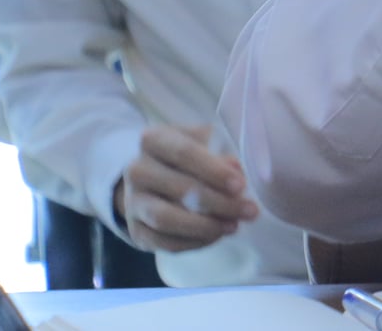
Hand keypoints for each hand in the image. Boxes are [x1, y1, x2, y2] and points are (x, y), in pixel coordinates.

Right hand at [113, 124, 259, 252]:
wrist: (149, 179)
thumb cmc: (185, 156)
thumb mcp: (202, 143)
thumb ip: (220, 153)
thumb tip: (236, 170)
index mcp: (154, 139)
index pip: (184, 153)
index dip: (214, 171)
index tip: (241, 185)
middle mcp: (136, 170)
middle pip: (179, 189)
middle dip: (219, 203)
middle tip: (249, 211)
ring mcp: (132, 202)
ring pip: (166, 219)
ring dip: (205, 226)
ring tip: (233, 226)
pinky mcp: (135, 230)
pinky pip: (163, 242)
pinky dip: (193, 242)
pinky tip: (216, 235)